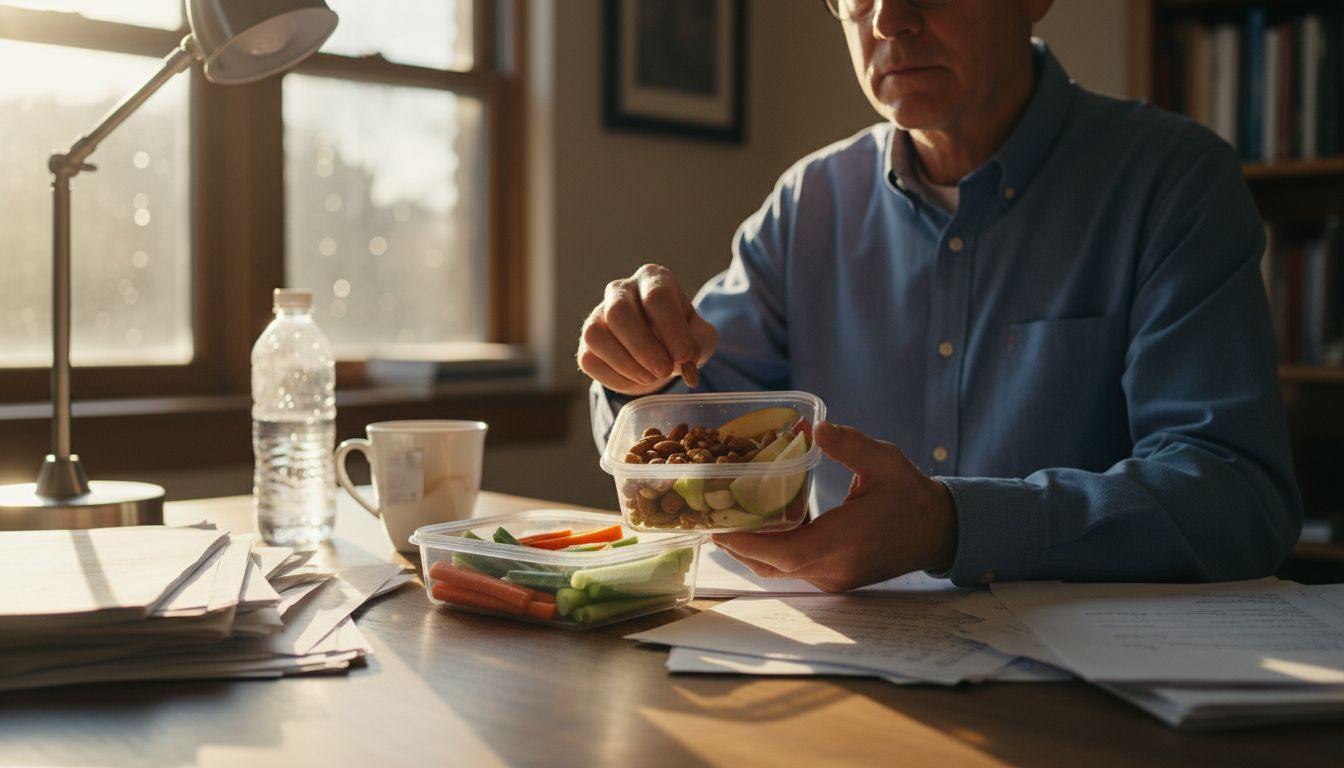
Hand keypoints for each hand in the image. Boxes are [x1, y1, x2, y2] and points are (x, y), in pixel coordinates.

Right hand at [577, 264, 717, 395]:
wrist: (658, 351)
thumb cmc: (680, 336)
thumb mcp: (700, 337)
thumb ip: (701, 343)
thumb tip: (689, 355)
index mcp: (653, 279)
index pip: (656, 296)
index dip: (670, 328)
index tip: (684, 356)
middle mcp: (620, 290)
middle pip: (619, 313)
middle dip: (643, 347)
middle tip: (664, 371)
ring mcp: (598, 314)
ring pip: (596, 335)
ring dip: (625, 363)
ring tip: (650, 378)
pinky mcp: (586, 343)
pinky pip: (589, 359)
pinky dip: (613, 377)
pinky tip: (636, 381)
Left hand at [711, 421, 957, 591]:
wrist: (938, 531)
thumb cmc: (910, 495)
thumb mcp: (883, 461)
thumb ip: (849, 445)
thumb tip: (816, 428)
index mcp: (845, 541)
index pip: (784, 553)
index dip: (747, 543)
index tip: (718, 527)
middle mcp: (834, 568)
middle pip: (772, 566)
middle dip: (738, 545)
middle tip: (709, 518)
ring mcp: (834, 578)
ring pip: (779, 571)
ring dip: (751, 550)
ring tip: (727, 520)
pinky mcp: (835, 577)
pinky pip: (793, 569)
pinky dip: (771, 552)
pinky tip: (760, 527)